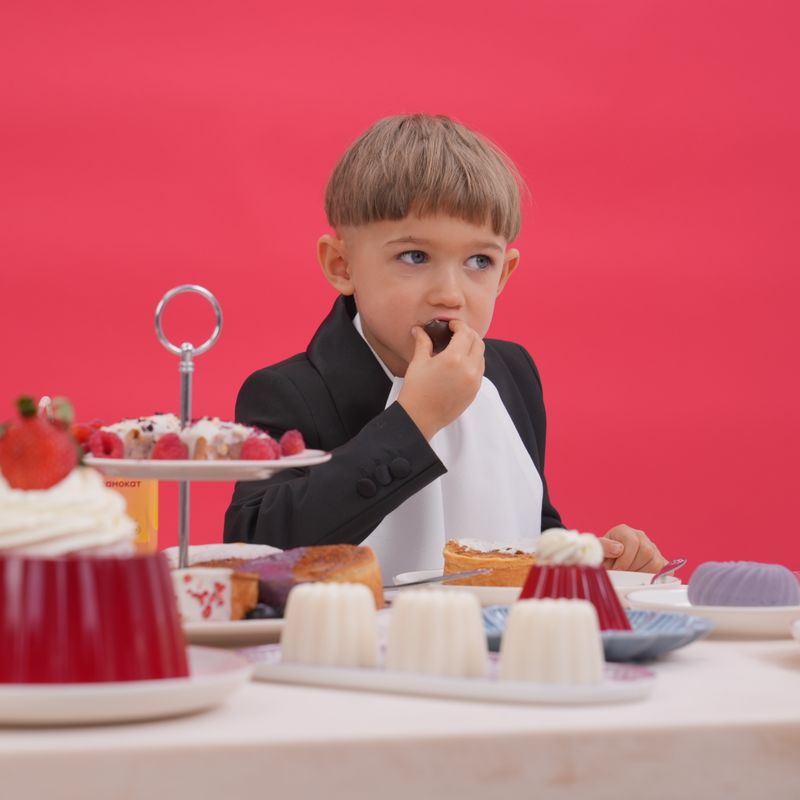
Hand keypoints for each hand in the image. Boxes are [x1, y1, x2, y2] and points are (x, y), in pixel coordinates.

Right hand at [397, 320, 484, 439]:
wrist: (419, 418)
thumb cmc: (416, 390)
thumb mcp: (418, 363)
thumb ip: (423, 343)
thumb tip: (419, 330)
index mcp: (454, 358)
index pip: (465, 333)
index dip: (459, 325)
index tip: (452, 324)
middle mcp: (469, 369)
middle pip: (478, 342)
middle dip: (468, 334)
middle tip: (457, 333)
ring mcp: (474, 381)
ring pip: (481, 356)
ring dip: (473, 348)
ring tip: (459, 347)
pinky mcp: (474, 391)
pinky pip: (480, 371)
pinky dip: (474, 362)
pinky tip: (461, 363)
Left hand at [600, 524, 665, 572]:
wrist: (607, 565)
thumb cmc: (602, 558)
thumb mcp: (598, 551)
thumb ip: (603, 547)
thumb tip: (618, 549)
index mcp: (624, 531)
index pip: (633, 542)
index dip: (625, 559)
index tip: (617, 569)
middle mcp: (640, 537)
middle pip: (647, 552)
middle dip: (633, 567)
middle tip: (623, 573)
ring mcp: (652, 549)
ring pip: (656, 563)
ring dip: (642, 574)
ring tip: (630, 575)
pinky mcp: (660, 561)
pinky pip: (665, 570)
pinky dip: (655, 578)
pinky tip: (642, 579)